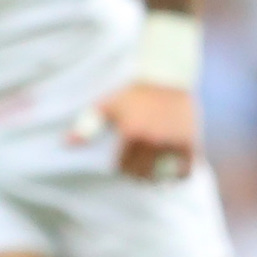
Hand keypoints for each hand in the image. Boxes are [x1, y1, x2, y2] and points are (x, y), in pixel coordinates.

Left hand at [79, 80, 197, 180]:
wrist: (167, 78)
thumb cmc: (133, 92)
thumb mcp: (108, 105)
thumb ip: (88, 125)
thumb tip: (66, 143)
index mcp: (131, 133)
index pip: (122, 167)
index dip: (121, 167)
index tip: (123, 162)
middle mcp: (152, 140)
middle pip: (141, 174)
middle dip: (137, 174)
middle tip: (138, 169)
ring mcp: (172, 142)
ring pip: (162, 175)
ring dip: (156, 178)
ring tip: (153, 174)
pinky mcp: (190, 142)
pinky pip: (184, 171)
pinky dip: (177, 176)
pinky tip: (172, 173)